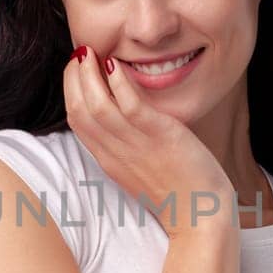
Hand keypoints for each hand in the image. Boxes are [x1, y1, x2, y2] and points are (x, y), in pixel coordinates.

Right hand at [62, 43, 232, 237]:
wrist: (202, 219)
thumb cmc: (179, 194)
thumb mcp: (143, 169)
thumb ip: (129, 146)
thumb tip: (125, 118)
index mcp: (110, 161)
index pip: (77, 121)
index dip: (71, 90)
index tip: (76, 69)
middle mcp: (116, 153)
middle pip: (79, 111)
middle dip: (72, 78)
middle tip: (79, 53)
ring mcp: (137, 147)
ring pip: (97, 107)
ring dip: (88, 76)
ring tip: (91, 53)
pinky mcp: (160, 139)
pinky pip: (131, 107)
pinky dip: (119, 84)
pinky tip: (117, 65)